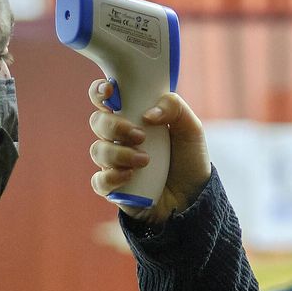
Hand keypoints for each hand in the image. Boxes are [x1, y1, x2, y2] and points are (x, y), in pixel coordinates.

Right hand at [87, 81, 212, 224]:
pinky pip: (99, 181)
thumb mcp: (191, 129)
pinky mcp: (113, 189)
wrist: (194, 199)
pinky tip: (130, 176)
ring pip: (98, 150)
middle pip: (97, 122)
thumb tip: (148, 113)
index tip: (110, 91)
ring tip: (146, 161)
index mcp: (133, 118)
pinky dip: (111, 176)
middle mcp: (119, 139)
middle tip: (140, 136)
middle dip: (114, 126)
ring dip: (119, 153)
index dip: (100, 92)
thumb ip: (174, 108)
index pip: (106, 99)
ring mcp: (114, 163)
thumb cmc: (189, 161)